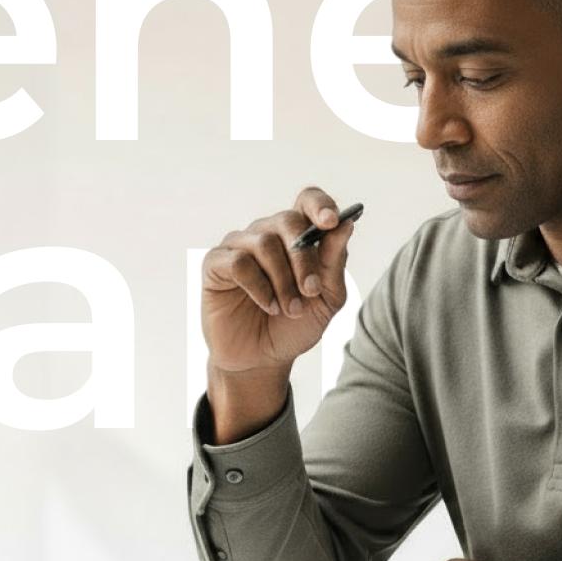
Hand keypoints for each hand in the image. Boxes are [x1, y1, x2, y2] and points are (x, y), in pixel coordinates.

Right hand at [201, 185, 355, 375]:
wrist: (263, 360)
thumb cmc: (295, 326)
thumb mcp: (326, 299)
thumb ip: (335, 262)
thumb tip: (345, 225)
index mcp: (297, 236)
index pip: (307, 201)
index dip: (320, 205)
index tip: (332, 222)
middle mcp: (267, 233)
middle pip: (288, 221)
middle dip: (304, 259)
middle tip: (311, 290)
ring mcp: (239, 246)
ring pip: (264, 243)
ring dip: (283, 280)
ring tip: (291, 309)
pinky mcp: (216, 264)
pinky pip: (239, 262)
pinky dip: (258, 287)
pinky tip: (269, 305)